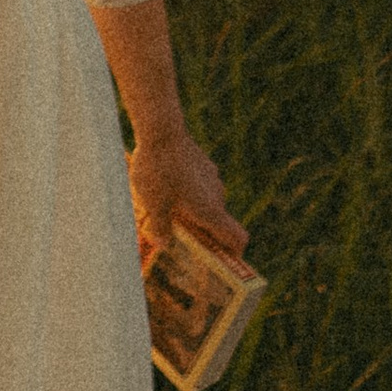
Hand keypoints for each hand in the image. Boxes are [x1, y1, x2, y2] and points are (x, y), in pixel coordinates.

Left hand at [126, 124, 245, 265]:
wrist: (162, 130)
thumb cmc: (158, 171)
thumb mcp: (154, 205)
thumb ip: (161, 229)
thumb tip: (165, 245)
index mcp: (210, 211)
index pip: (237, 238)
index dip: (234, 253)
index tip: (222, 261)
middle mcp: (217, 196)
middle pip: (217, 223)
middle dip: (201, 233)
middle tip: (179, 239)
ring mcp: (212, 178)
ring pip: (206, 203)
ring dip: (192, 211)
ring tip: (164, 212)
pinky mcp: (203, 164)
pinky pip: (199, 186)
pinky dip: (187, 193)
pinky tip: (163, 188)